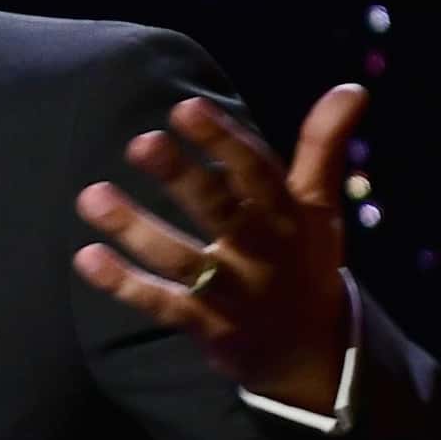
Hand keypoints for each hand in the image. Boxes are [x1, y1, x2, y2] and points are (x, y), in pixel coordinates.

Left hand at [71, 82, 363, 411]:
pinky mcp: (207, 327)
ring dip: (135, 229)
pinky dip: (124, 284)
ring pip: (180, 259)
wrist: (311, 353)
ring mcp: (232, 292)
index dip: (223, 141)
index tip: (185, 108)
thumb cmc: (303, 260)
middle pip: (218, 211)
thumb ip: (323, 145)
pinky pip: (162, 305)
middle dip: (181, 177)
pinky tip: (87, 257)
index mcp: (286, 215)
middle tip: (140, 143)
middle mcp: (260, 252)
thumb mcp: (318, 205)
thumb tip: (353, 87)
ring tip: (91, 197)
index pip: (256, 172)